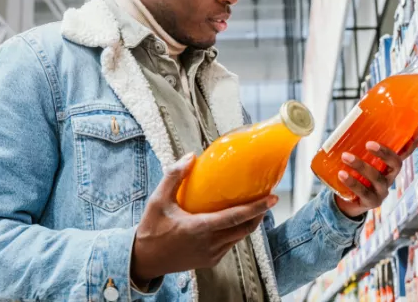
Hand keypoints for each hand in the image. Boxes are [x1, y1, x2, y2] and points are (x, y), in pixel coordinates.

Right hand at [131, 153, 278, 283]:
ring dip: (250, 223)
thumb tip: (191, 156)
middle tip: (268, 198)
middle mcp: (210, 244)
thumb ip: (174, 176)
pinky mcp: (210, 261)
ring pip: (239, 238)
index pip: (235, 218)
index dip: (257, 208)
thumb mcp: (158, 200)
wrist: (144, 260)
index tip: (272, 198)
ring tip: (255, 206)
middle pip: (245, 229)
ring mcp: (211, 255)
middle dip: (260, 214)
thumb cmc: (151, 228)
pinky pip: (230, 245)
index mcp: (199, 228)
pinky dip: (237, 232)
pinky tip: (235, 220)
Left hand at [333, 125, 417, 217]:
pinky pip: (364, 192)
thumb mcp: (359, 158)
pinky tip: (341, 174)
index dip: (414, 140)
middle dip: (385, 153)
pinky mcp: (371, 202)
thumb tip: (348, 121)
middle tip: (369, 143)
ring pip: (377, 178)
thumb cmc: (354, 173)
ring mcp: (382, 191)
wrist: (346, 201)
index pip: (406, 151)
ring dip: (361, 165)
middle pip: (396, 164)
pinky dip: (352, 182)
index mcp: (390, 164)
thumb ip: (357, 144)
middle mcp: (390, 177)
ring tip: (345, 156)